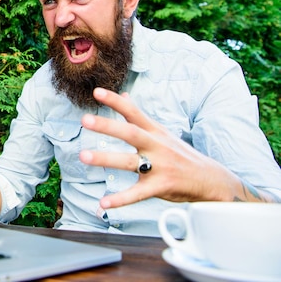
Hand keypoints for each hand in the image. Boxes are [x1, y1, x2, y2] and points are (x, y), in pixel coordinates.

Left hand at [79, 87, 240, 208]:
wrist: (211, 180)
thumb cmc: (180, 154)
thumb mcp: (161, 131)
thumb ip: (139, 115)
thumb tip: (125, 95)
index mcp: (155, 131)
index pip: (133, 112)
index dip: (116, 101)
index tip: (96, 92)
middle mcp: (156, 146)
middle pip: (130, 133)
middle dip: (107, 126)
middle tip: (85, 120)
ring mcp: (159, 166)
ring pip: (129, 161)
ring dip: (105, 158)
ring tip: (83, 156)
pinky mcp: (160, 187)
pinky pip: (137, 194)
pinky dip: (120, 200)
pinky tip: (103, 203)